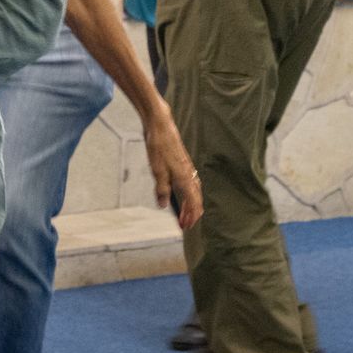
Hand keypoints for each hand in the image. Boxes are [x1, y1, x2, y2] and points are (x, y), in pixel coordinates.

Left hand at [142, 108, 202, 229]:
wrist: (160, 125)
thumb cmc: (158, 146)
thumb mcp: (157, 169)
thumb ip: (161, 188)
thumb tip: (163, 205)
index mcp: (184, 177)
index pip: (192, 202)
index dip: (190, 216)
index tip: (185, 227)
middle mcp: (189, 173)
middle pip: (196, 198)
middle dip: (192, 213)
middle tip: (185, 224)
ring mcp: (187, 167)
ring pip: (194, 190)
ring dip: (191, 204)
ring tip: (185, 213)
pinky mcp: (182, 162)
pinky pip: (191, 182)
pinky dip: (189, 193)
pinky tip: (183, 194)